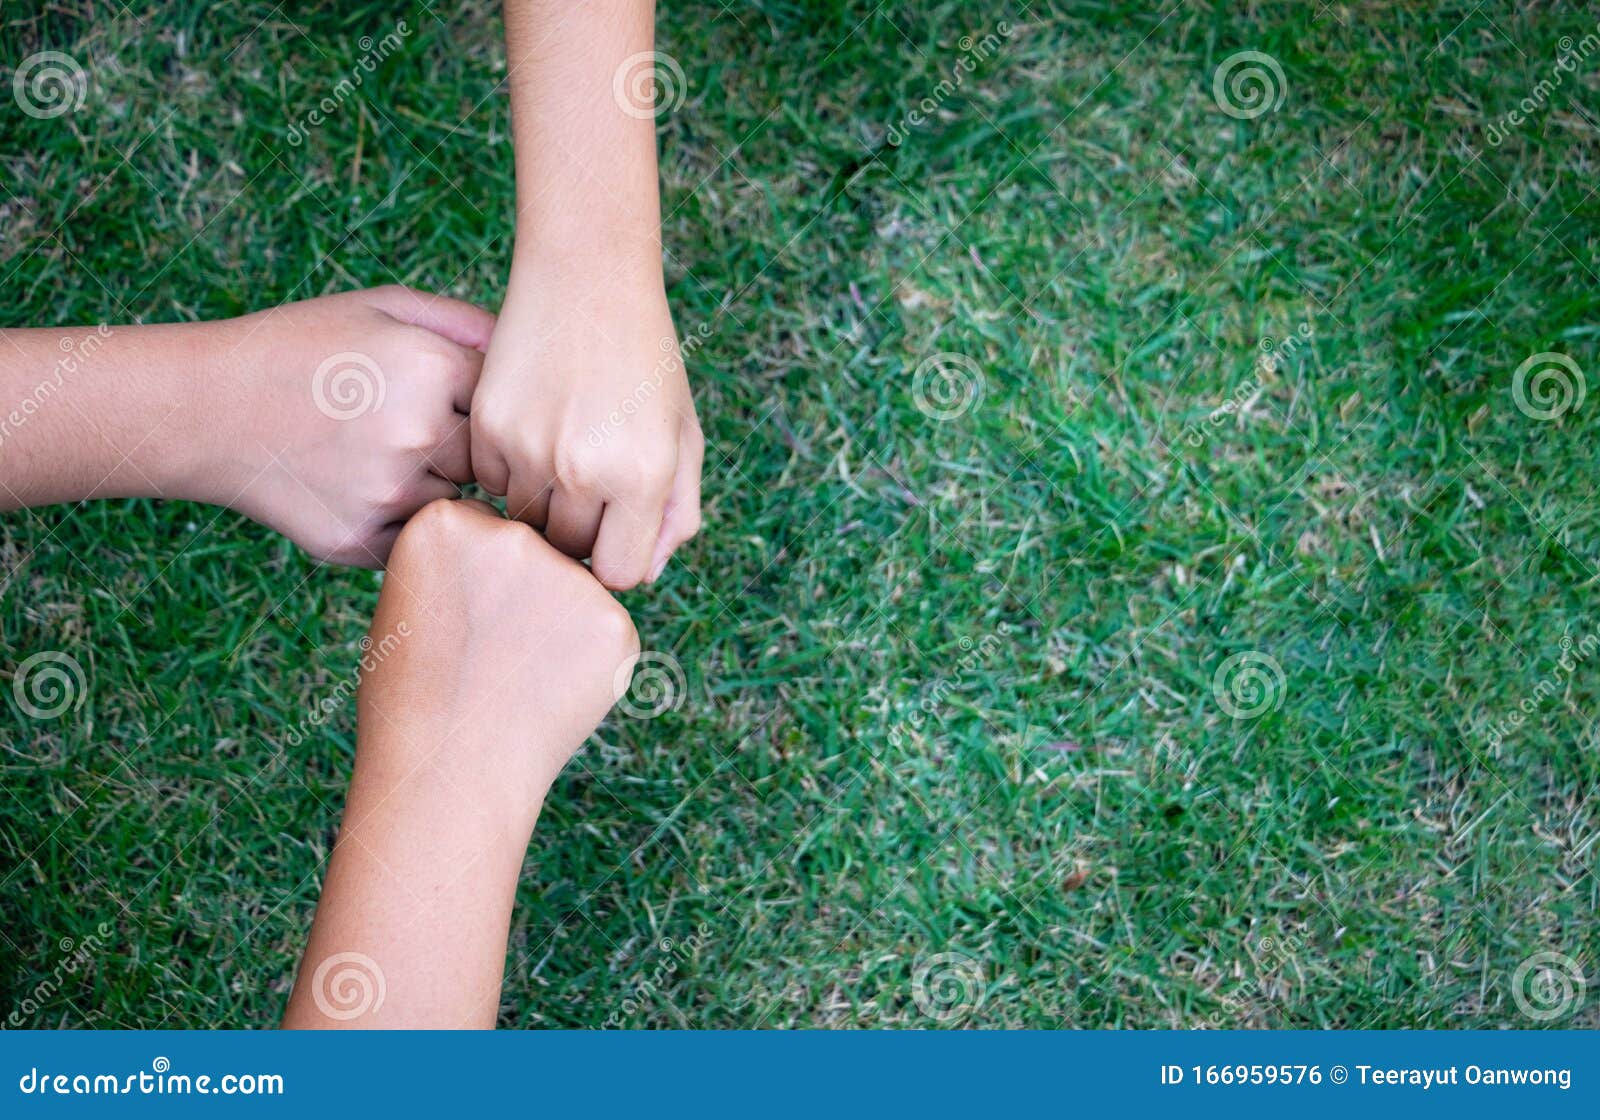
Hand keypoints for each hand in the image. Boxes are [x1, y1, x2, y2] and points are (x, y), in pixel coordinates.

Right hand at [207, 286, 494, 566]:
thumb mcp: (381, 308)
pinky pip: (417, 539)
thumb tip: (531, 352)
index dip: (474, 398)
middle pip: (487, 456)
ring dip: (431, 484)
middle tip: (405, 425)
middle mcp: (417, 434)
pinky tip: (358, 488)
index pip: (504, 400)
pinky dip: (399, 522)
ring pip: (454, 499)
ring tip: (375, 453)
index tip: (442, 393)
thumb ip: (464, 322)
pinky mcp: (361, 541)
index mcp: (432, 368)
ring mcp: (390, 494)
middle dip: (459, 445)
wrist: (205, 409)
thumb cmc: (303, 348)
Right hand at [359, 498, 639, 825]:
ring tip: (514, 679)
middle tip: (487, 657)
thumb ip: (471, 561)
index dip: (474, 585)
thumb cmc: (416, 697)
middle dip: (522, 597)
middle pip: (535, 551)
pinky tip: (548, 693)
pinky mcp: (614, 621)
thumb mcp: (414, 602)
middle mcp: (512, 535)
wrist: (446, 775)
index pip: (484, 532)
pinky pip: (605, 627)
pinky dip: (587, 659)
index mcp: (447, 521)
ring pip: (573, 589)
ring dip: (557, 625)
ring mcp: (568, 577)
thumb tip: (535, 547)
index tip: (456, 627)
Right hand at [470, 262, 702, 589]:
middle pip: (568, 549)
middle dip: (582, 528)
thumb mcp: (684, 434)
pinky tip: (532, 424)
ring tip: (564, 444)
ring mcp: (528, 448)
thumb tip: (643, 574)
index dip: (619, 556)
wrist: (588, 277)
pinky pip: (489, 482)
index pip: (619, 573)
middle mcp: (582, 468)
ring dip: (543, 500)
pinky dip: (507, 468)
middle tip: (592, 478)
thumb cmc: (647, 360)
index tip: (618, 529)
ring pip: (526, 520)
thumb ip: (676, 512)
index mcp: (643, 476)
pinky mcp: (487, 425)